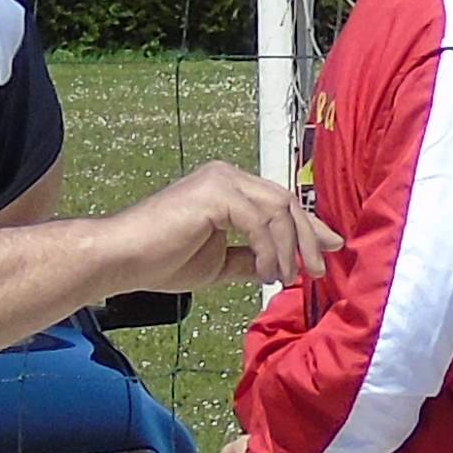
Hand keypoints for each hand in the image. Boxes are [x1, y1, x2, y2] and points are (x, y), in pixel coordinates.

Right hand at [103, 162, 332, 296]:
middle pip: (285, 201)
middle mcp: (227, 175)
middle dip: (307, 237)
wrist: (122, 258)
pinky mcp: (215, 192)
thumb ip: (250, 260)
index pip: (279, 202)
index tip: (330, 249)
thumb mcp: (219, 263)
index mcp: (228, 187)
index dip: (308, 226)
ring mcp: (221, 180)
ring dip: (290, 247)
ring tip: (287, 278)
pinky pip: (259, 220)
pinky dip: (270, 249)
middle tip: (317, 270)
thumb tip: (279, 268)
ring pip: (278, 209)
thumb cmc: (160, 260)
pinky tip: (267, 272)